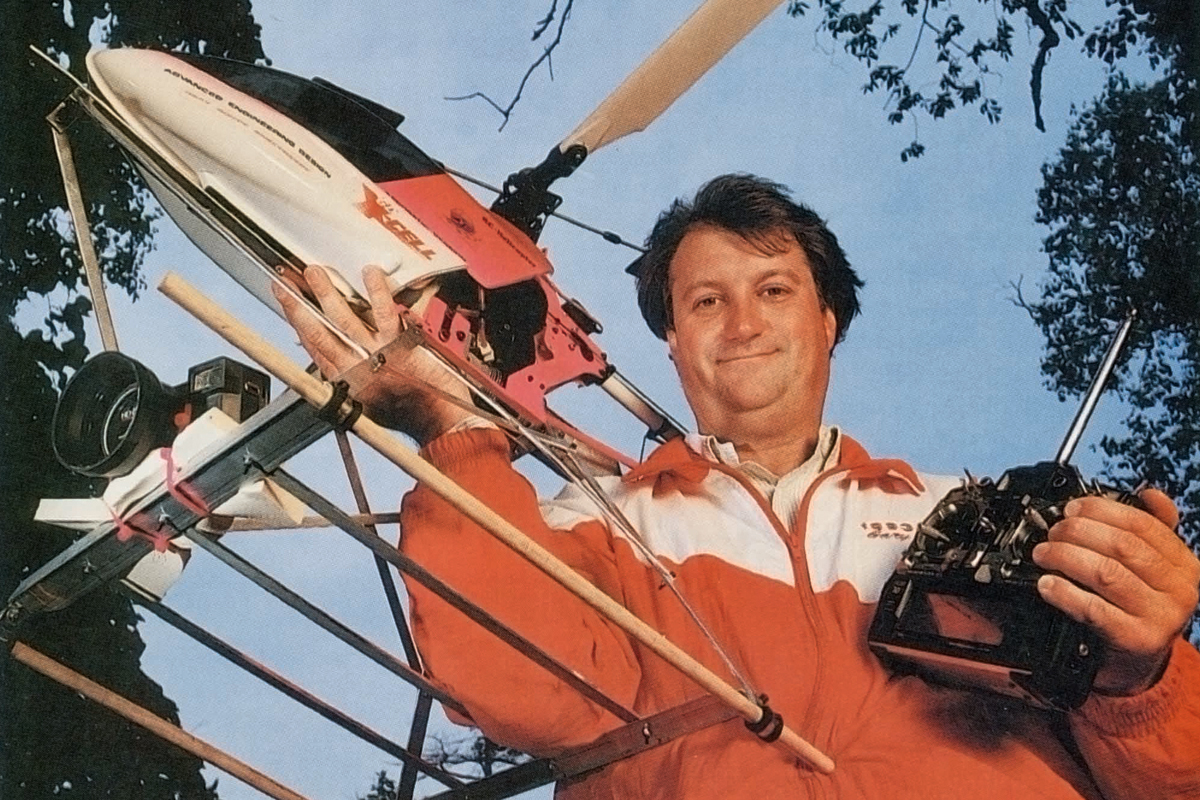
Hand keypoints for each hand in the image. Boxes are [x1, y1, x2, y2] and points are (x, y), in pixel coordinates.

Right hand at [272, 264, 474, 442]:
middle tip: (286, 284)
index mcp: (344, 383)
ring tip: (315, 273)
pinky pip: (383, 314)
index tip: (288, 306)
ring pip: (341, 320)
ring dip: (325, 293)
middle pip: (318, 333)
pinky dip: (376, 291)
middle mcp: (353, 369)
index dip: (298, 324)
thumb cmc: (410, 414)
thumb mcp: (369, 402)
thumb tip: (336, 357)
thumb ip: (352, 377)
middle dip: (298, 307)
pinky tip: (369, 274)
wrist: (438, 422)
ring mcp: (374, 356)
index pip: (314, 348)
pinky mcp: (397, 346)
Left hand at [1033, 488, 1199, 695]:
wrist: (1140, 660)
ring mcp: (1161, 617)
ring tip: (1043, 554)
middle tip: (1052, 531)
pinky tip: (1047, 584)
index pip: (1143, 524)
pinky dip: (1065, 592)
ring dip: (1066, 557)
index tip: (1072, 508)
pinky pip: (1094, 609)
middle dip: (1078, 532)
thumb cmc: (1140, 605)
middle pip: (1122, 546)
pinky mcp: (1137, 640)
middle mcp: (1179, 590)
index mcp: (1185, 564)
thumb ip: (1155, 530)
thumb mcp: (1156, 568)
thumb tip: (1149, 494)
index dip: (1102, 510)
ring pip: (1106, 573)